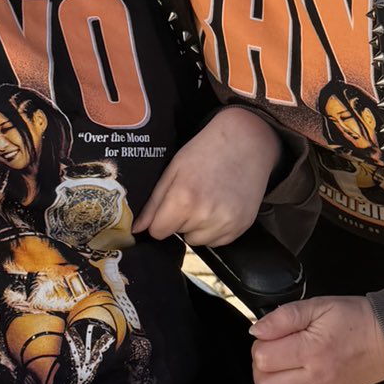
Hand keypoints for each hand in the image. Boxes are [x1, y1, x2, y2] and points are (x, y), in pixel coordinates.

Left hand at [134, 106, 282, 246]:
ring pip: (198, 240)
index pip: (158, 232)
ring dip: (199, 226)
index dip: (161, 219)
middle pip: (179, 234)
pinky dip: (216, 228)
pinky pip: (218, 241)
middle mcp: (205, 216)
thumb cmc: (206, 151)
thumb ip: (154, 203)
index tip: (171, 204)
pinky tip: (222, 205)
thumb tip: (137, 229)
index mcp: (184, 199)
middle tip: (195, 193)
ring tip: (209, 199)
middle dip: (181, 219)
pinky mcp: (241, 227)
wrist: (246, 142)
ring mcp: (226, 223)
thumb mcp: (173, 170)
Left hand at [250, 295, 383, 383]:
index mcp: (312, 351)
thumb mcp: (319, 305)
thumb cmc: (356, 320)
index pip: (264, 358)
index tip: (270, 337)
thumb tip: (257, 330)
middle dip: (260, 369)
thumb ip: (284, 317)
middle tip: (272, 354)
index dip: (260, 344)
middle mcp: (316, 378)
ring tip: (274, 375)